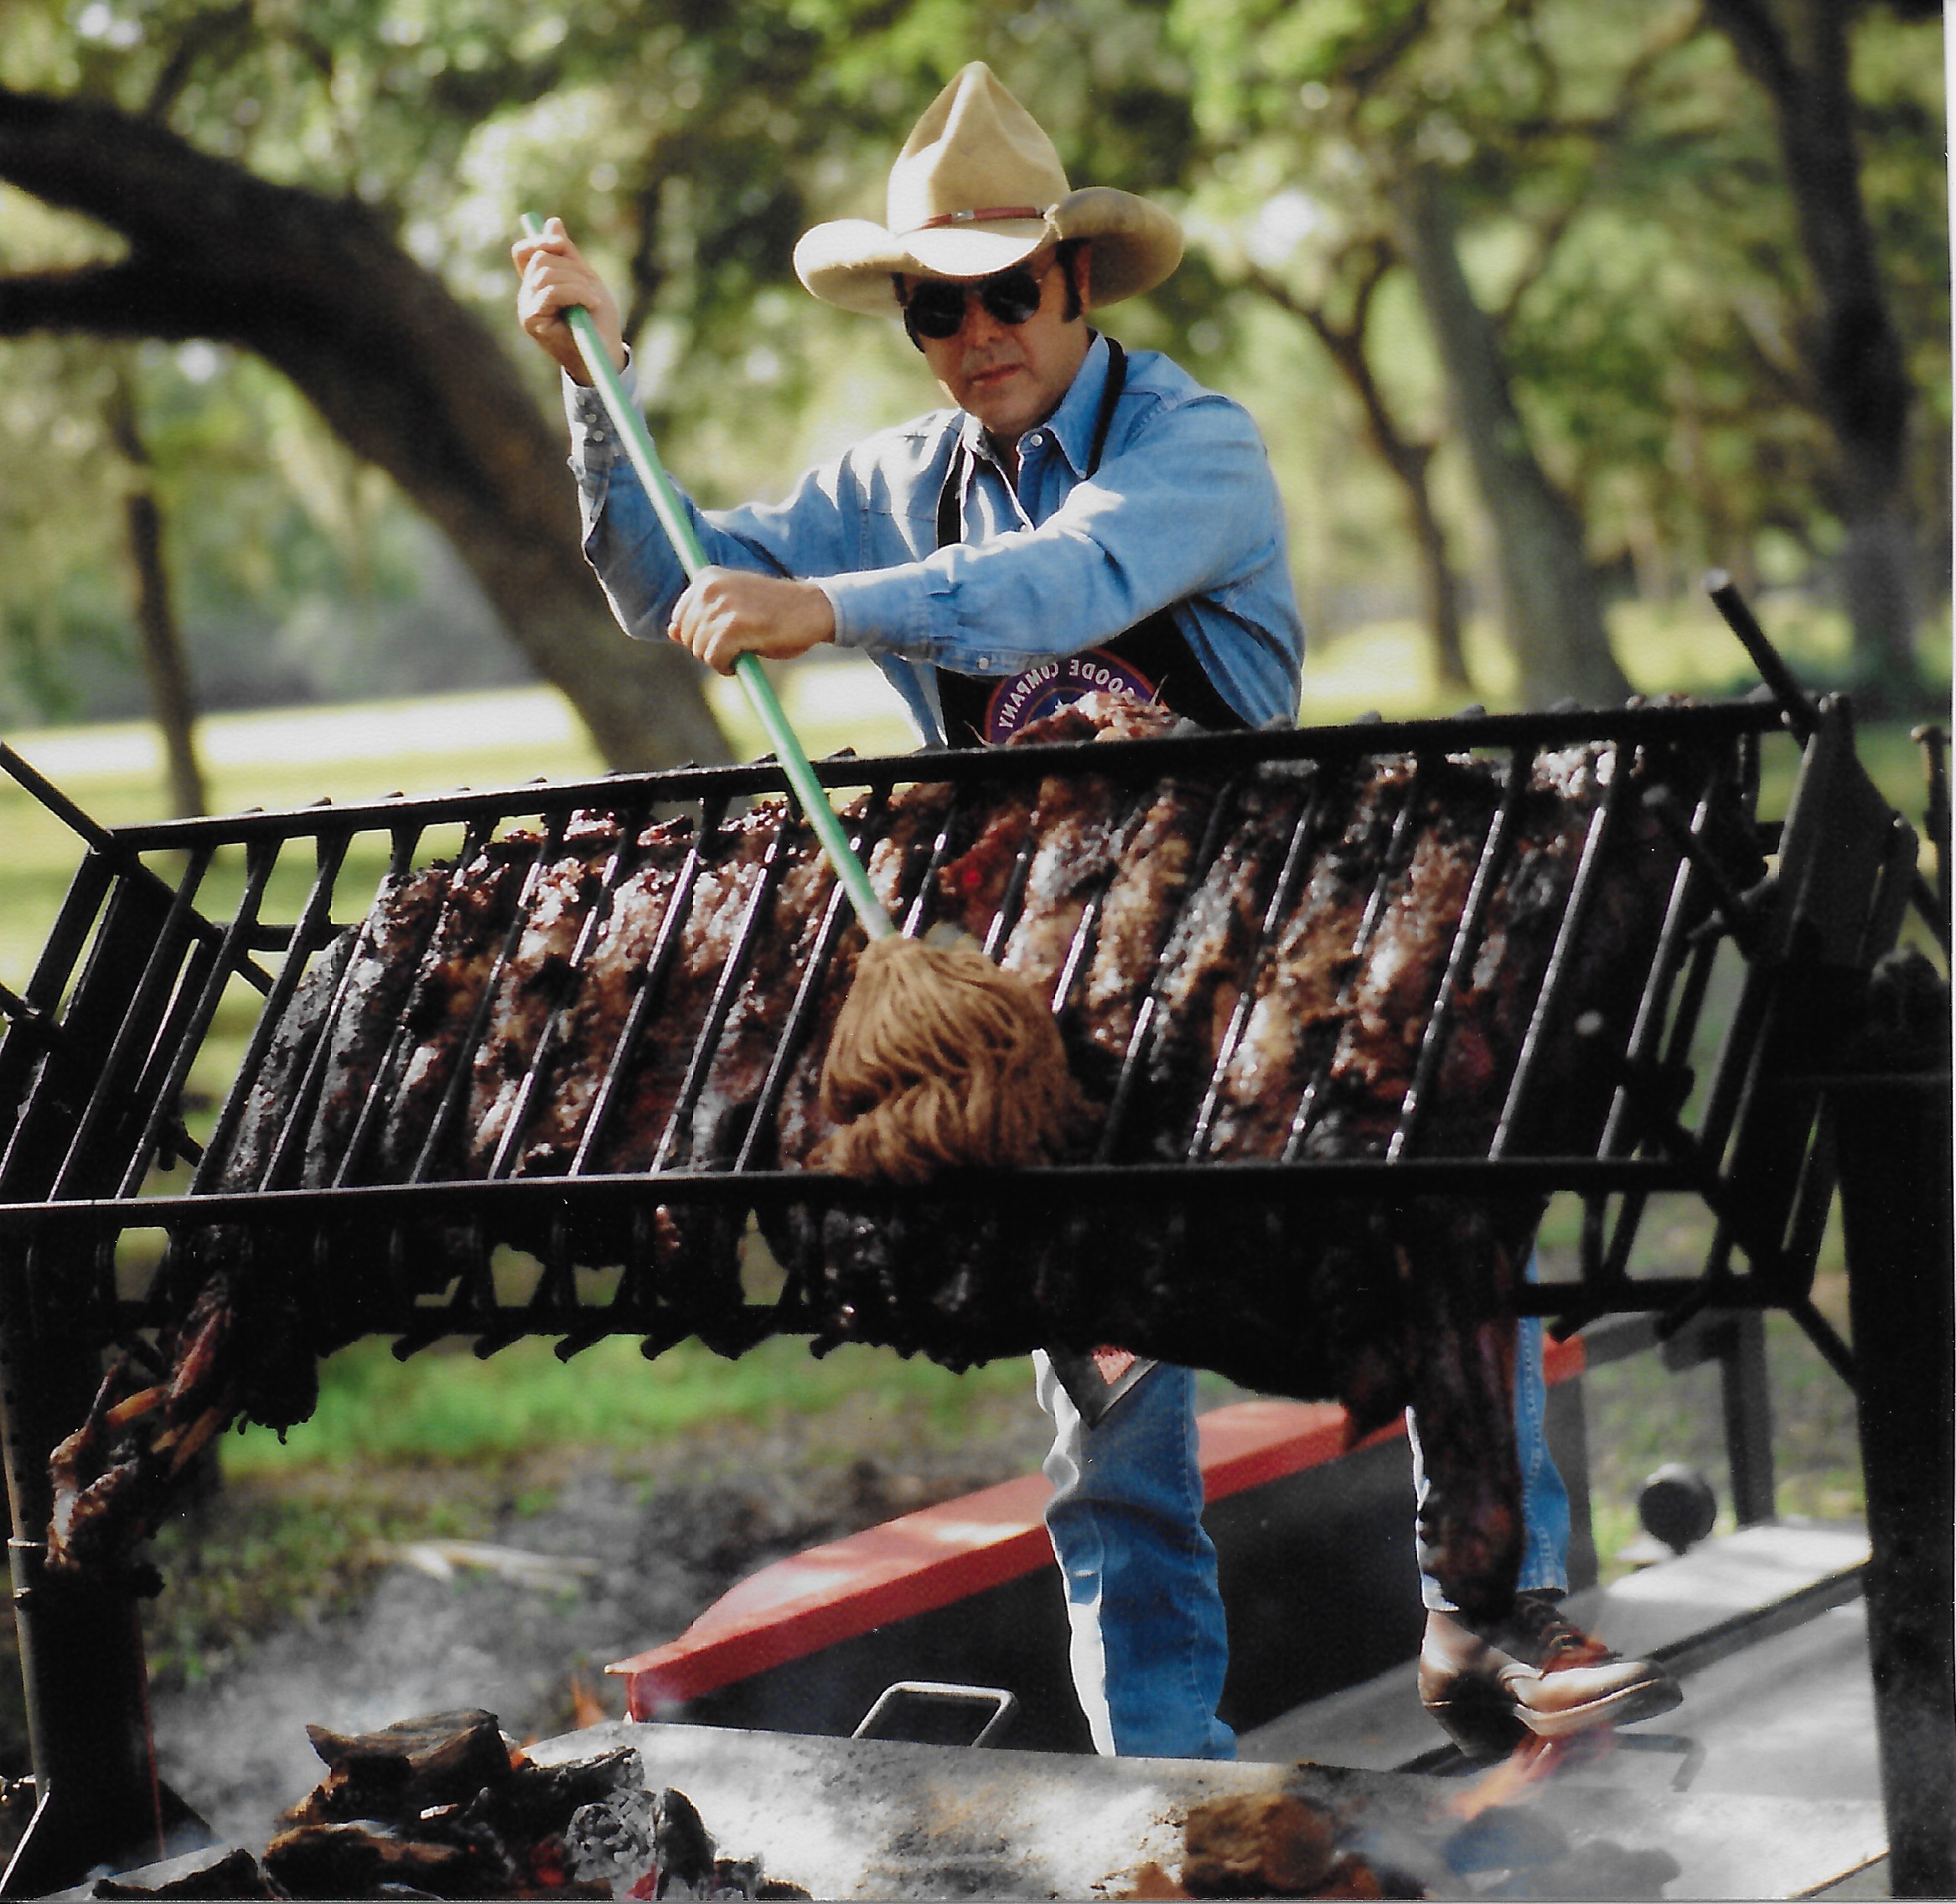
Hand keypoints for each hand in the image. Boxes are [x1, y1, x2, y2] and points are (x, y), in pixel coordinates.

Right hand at [512, 217, 625, 382]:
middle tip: (593, 289)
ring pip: (547, 273)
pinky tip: (591, 304)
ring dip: (579, 283)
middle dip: (573, 268)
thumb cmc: (597, 321)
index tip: (560, 244)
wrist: (604, 355)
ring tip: (594, 301)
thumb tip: (553, 222)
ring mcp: (526, 308)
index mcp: (536, 284)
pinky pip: (552, 291)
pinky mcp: (531, 321)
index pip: (524, 251)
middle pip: (542, 259)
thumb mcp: (585, 280)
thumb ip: (568, 254)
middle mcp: (526, 296)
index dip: (540, 241)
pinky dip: (577, 293)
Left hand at [668, 569, 836, 673]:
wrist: (813, 608)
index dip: (698, 636)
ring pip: (700, 650)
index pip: (680, 618)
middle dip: (708, 649)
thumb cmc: (774, 611)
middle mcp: (711, 587)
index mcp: (708, 577)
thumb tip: (671, 632)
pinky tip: (744, 659)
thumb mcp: (734, 607)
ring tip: (744, 650)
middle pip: (688, 636)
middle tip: (737, 646)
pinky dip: (727, 667)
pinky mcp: (735, 627)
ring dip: (720, 659)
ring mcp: (723, 606)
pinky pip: (715, 658)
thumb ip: (702, 616)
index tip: (724, 636)